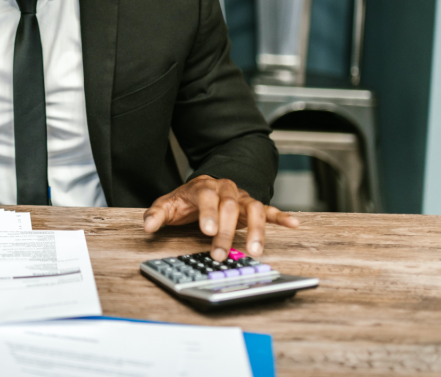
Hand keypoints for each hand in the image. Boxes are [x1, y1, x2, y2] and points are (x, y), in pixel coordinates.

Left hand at [143, 175, 298, 260]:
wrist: (204, 187)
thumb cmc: (186, 200)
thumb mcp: (167, 205)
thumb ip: (156, 214)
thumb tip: (147, 226)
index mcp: (203, 187)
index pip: (207, 197)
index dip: (208, 213)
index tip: (207, 231)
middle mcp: (225, 189)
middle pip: (229, 208)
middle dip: (225, 232)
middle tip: (219, 254)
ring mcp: (241, 198)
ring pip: (252, 209)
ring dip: (255, 230)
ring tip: (255, 250)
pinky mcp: (253, 206)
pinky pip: (269, 210)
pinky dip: (281, 217)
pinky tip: (293, 224)